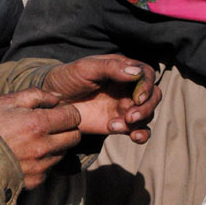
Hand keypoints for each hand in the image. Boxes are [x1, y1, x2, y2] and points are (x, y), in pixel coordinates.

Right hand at [0, 88, 81, 188]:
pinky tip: (27, 155)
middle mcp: (44, 147)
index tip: (58, 112)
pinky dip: (44, 161)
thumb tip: (58, 97)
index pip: (74, 116)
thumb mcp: (7, 102)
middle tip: (51, 126)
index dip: (67, 111)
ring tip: (35, 141)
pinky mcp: (36, 180)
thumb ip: (37, 95)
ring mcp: (41, 166)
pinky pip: (50, 168)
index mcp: (38, 124)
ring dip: (56, 145)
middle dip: (67, 128)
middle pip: (75, 136)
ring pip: (63, 152)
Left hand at [43, 54, 160, 142]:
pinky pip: (139, 130)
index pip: (146, 74)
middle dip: (147, 107)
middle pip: (153, 95)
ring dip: (140, 121)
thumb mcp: (85, 68)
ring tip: (116, 125)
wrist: (53, 102)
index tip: (137, 97)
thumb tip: (136, 73)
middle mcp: (128, 88)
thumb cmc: (67, 78)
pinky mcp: (119, 124)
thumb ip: (110, 68)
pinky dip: (141, 135)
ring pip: (147, 114)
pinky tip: (132, 136)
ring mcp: (124, 106)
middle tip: (130, 116)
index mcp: (122, 69)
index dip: (147, 86)